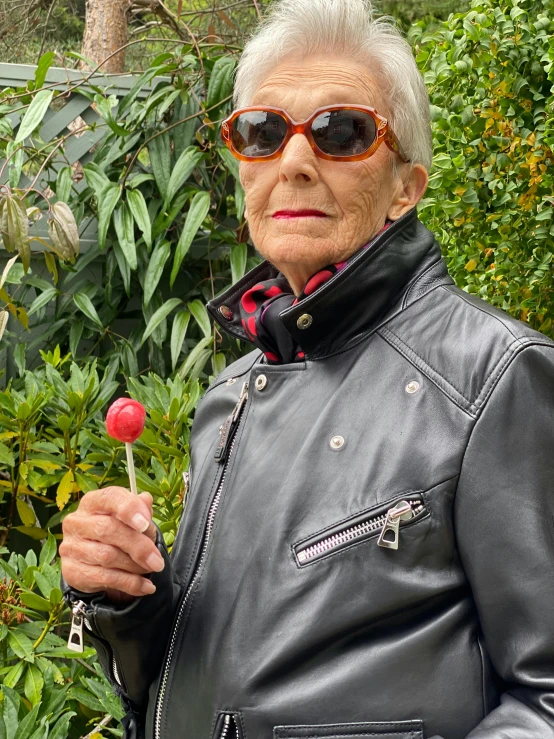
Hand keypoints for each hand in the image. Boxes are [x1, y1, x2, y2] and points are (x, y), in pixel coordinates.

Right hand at [60, 487, 164, 601]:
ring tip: (152, 570)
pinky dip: (129, 583)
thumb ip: (141, 510)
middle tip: (157, 561)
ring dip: (135, 566)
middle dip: (139, 546)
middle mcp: (76, 522)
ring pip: (107, 556)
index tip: (145, 524)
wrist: (97, 563)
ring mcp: (70, 547)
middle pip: (108, 529)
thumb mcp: (133, 520)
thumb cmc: (119, 533)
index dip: (128, 508)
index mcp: (92, 502)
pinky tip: (146, 586)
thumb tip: (146, 500)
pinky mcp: (71, 570)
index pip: (109, 498)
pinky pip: (104, 578)